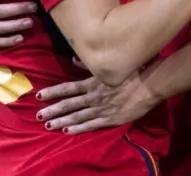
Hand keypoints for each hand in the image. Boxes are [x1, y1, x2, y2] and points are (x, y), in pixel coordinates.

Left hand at [40, 65, 159, 133]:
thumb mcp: (113, 63)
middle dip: (53, 110)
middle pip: (69, 104)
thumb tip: (73, 58)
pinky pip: (92, 125)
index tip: (39, 96)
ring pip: (77, 116)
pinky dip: (79, 128)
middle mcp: (94, 97)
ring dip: (62, 120)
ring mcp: (102, 109)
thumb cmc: (134, 71)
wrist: (152, 85)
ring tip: (48, 125)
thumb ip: (92, 63)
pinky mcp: (111, 119)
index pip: (68, 88)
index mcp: (94, 82)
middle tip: (38, 115)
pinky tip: (68, 131)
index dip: (53, 92)